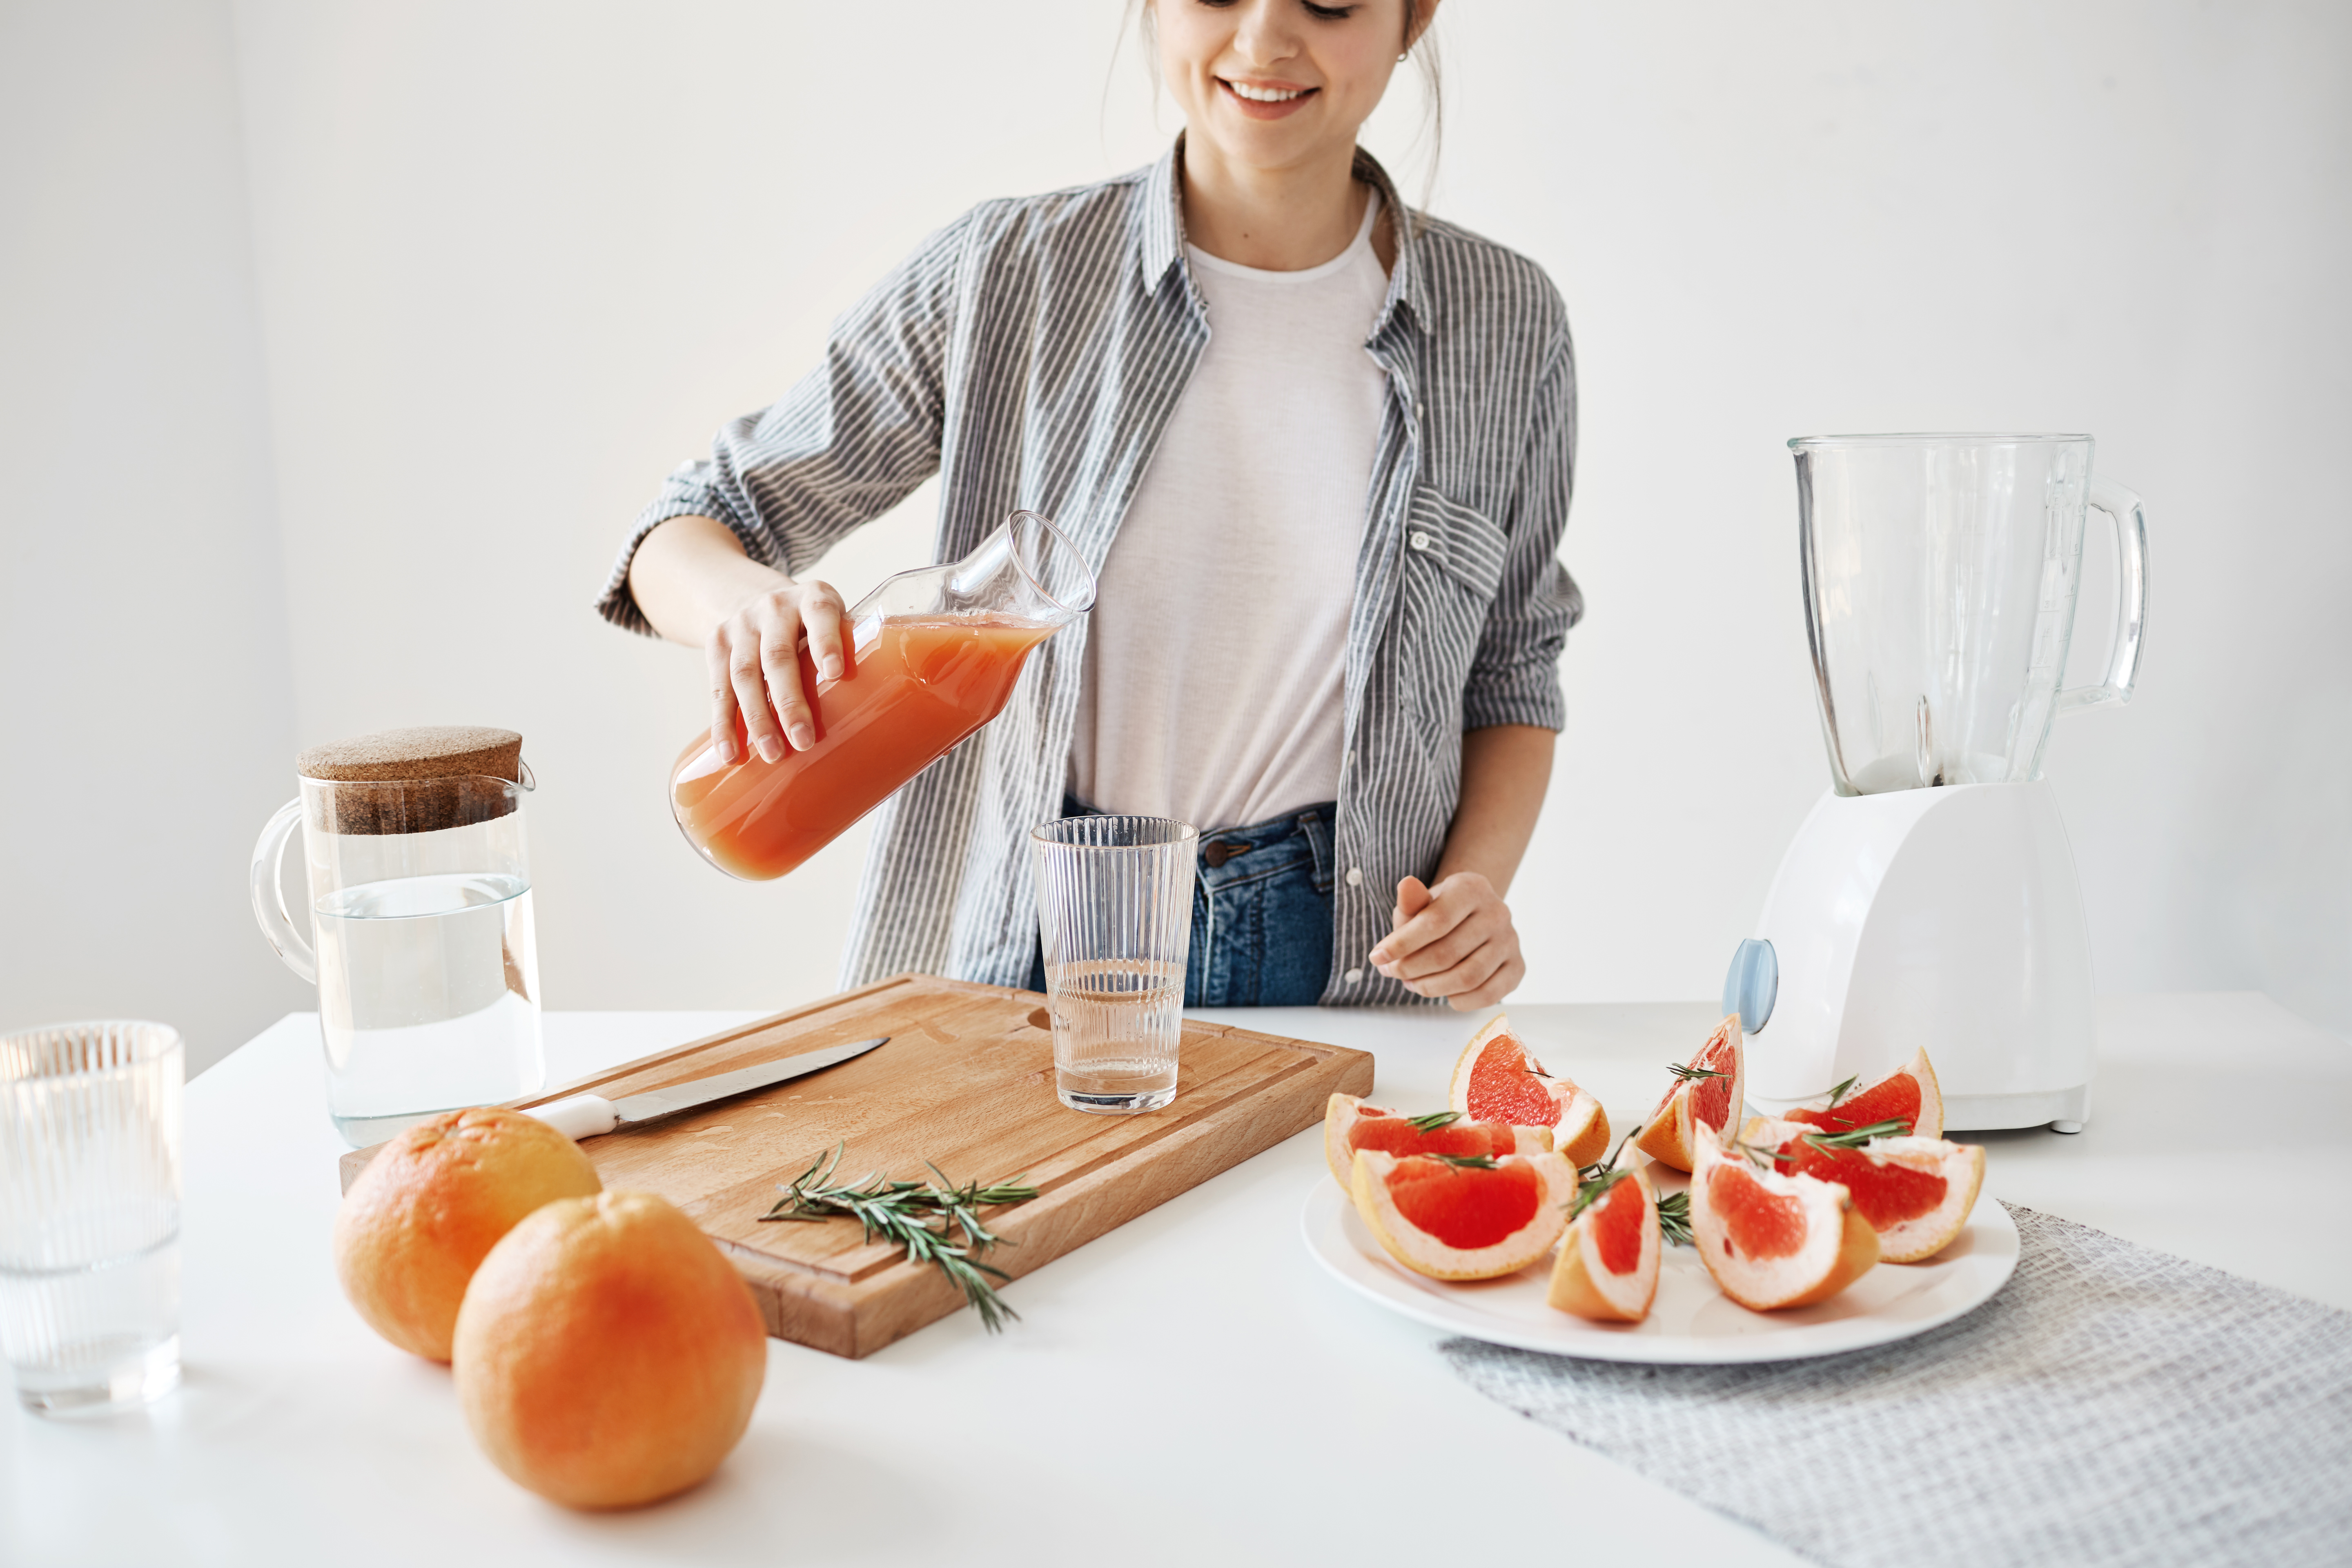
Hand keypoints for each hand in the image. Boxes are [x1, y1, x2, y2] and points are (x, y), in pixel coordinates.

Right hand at [706, 577, 847, 763]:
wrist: (750, 595)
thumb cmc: (811, 625)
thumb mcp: (834, 621)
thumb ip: (855, 651)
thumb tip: (891, 714)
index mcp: (814, 598)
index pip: (820, 615)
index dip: (826, 642)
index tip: (835, 673)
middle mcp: (774, 607)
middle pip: (778, 657)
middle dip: (789, 702)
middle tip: (804, 741)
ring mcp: (741, 625)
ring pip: (744, 675)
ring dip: (757, 719)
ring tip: (773, 754)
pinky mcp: (717, 645)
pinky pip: (718, 688)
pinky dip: (724, 724)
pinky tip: (731, 753)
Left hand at [1369, 872, 1525, 1009]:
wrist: (1472, 920)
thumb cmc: (1438, 914)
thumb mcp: (1420, 904)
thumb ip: (1411, 902)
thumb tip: (1405, 885)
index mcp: (1472, 888)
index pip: (1434, 921)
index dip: (1401, 944)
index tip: (1376, 958)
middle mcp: (1498, 912)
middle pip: (1447, 954)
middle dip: (1411, 969)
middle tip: (1393, 973)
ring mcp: (1511, 940)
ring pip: (1467, 978)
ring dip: (1431, 987)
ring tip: (1413, 983)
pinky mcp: (1518, 967)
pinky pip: (1487, 995)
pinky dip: (1459, 1000)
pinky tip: (1443, 992)